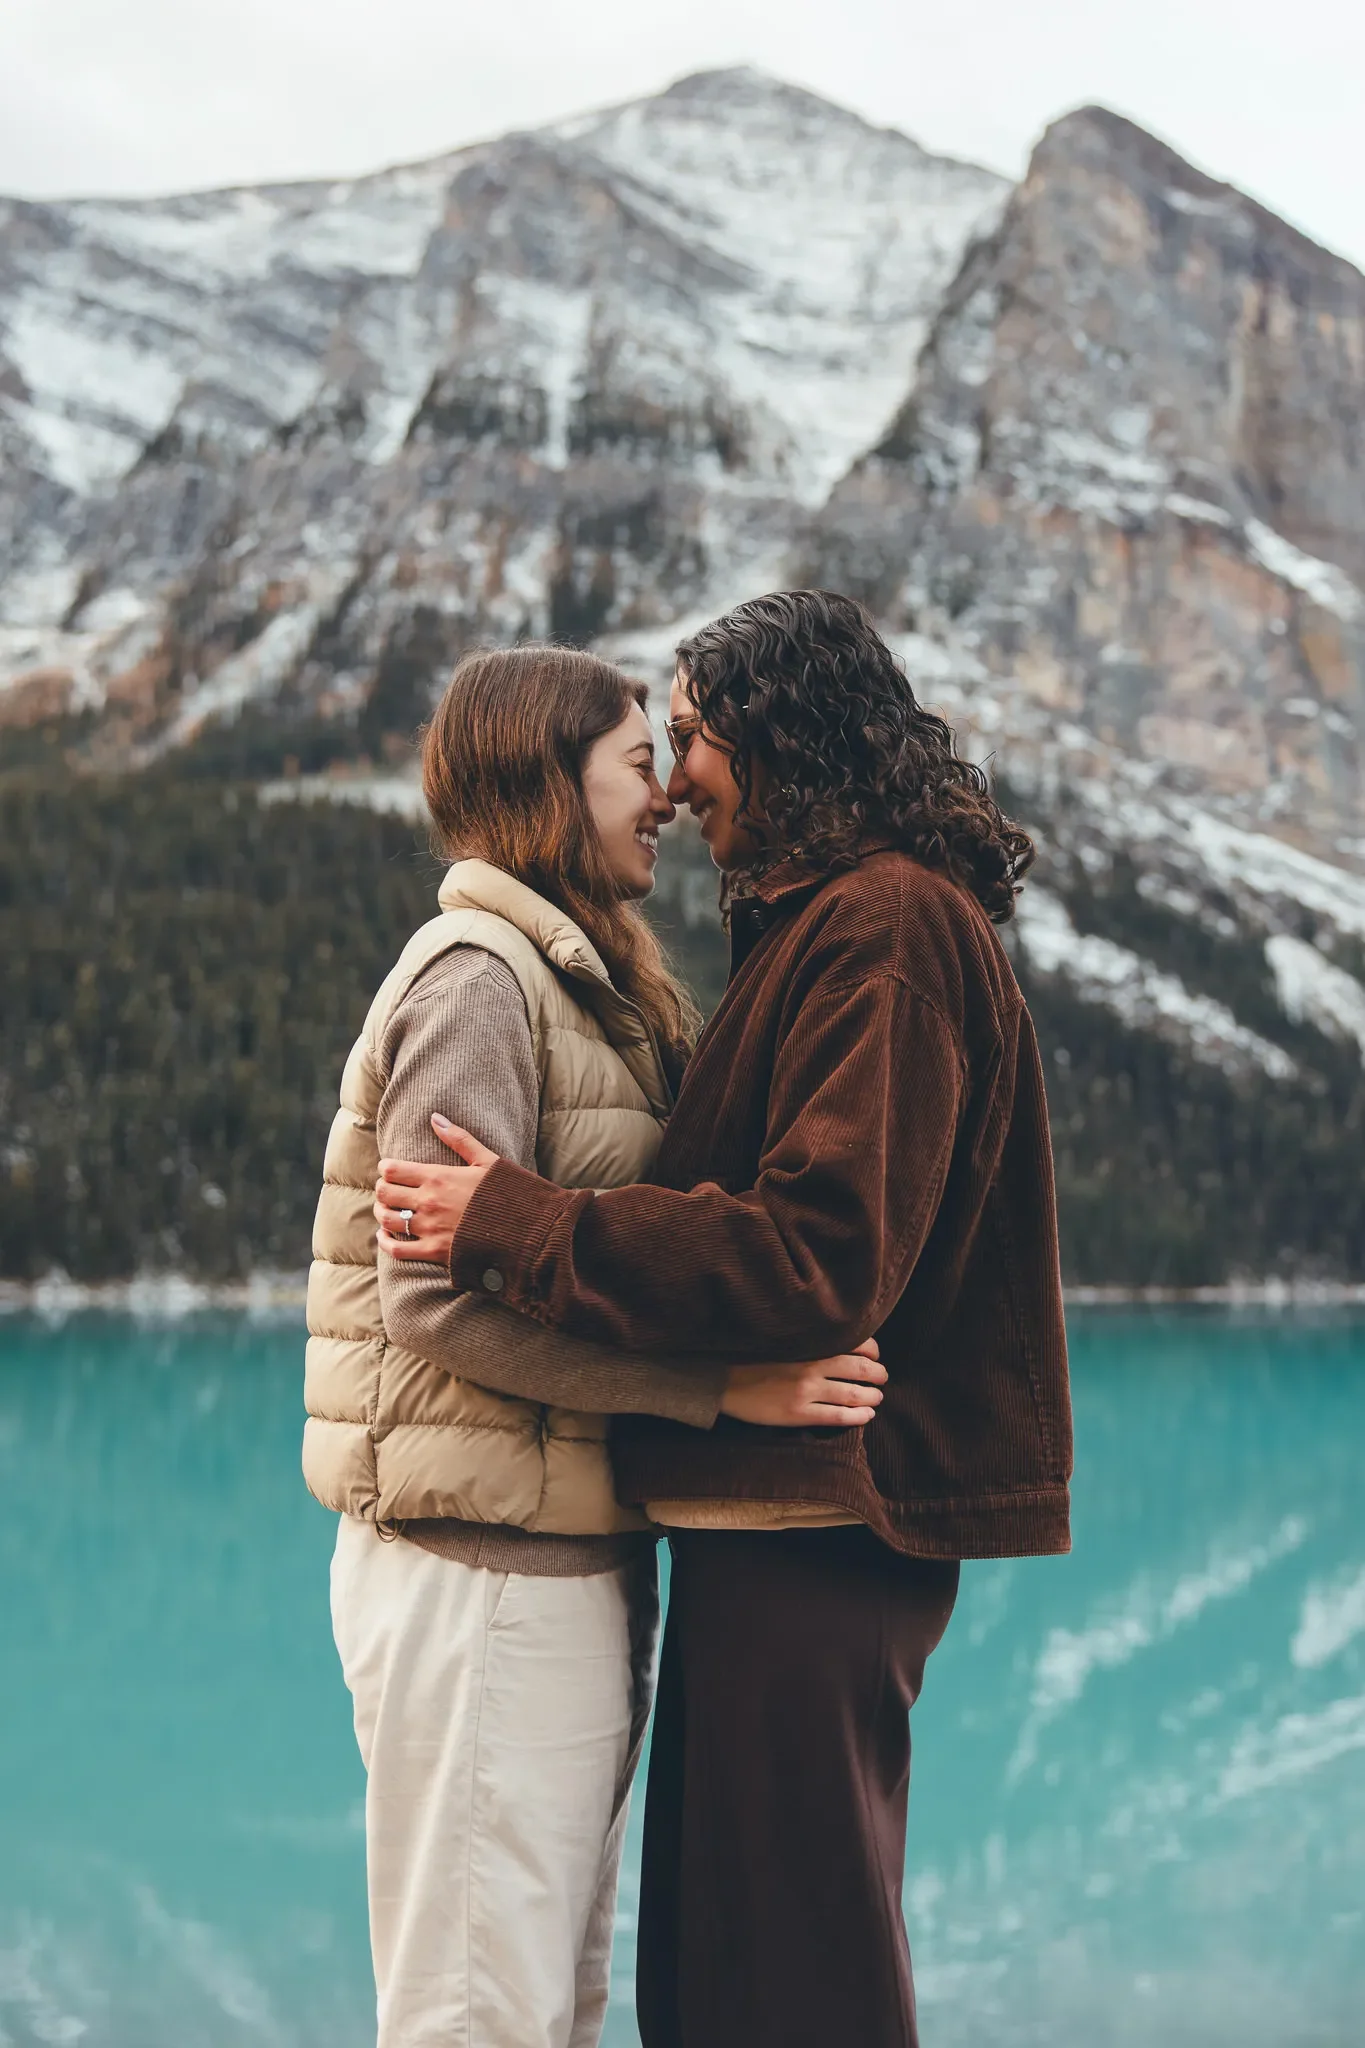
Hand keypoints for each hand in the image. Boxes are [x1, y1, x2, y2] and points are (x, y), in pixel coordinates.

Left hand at [375, 1117, 498, 1262]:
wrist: (527, 1230)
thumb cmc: (509, 1192)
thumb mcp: (487, 1160)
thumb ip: (459, 1138)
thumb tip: (435, 1118)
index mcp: (439, 1177)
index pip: (393, 1170)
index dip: (386, 1168)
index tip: (389, 1169)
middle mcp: (429, 1202)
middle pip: (384, 1193)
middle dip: (382, 1189)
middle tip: (388, 1189)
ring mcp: (430, 1228)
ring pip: (387, 1219)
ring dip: (382, 1212)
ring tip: (387, 1209)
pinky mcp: (435, 1252)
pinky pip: (397, 1249)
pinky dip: (386, 1242)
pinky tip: (385, 1235)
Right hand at [719, 1338, 886, 1427]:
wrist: (720, 1378)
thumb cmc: (750, 1356)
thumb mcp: (782, 1339)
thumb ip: (809, 1340)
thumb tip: (838, 1342)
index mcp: (809, 1344)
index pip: (855, 1344)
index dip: (872, 1351)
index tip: (875, 1355)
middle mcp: (811, 1366)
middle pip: (860, 1370)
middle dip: (877, 1375)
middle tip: (882, 1377)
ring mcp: (806, 1392)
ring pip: (853, 1395)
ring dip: (872, 1397)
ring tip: (877, 1398)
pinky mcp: (798, 1413)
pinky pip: (837, 1417)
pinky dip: (858, 1416)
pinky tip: (866, 1415)